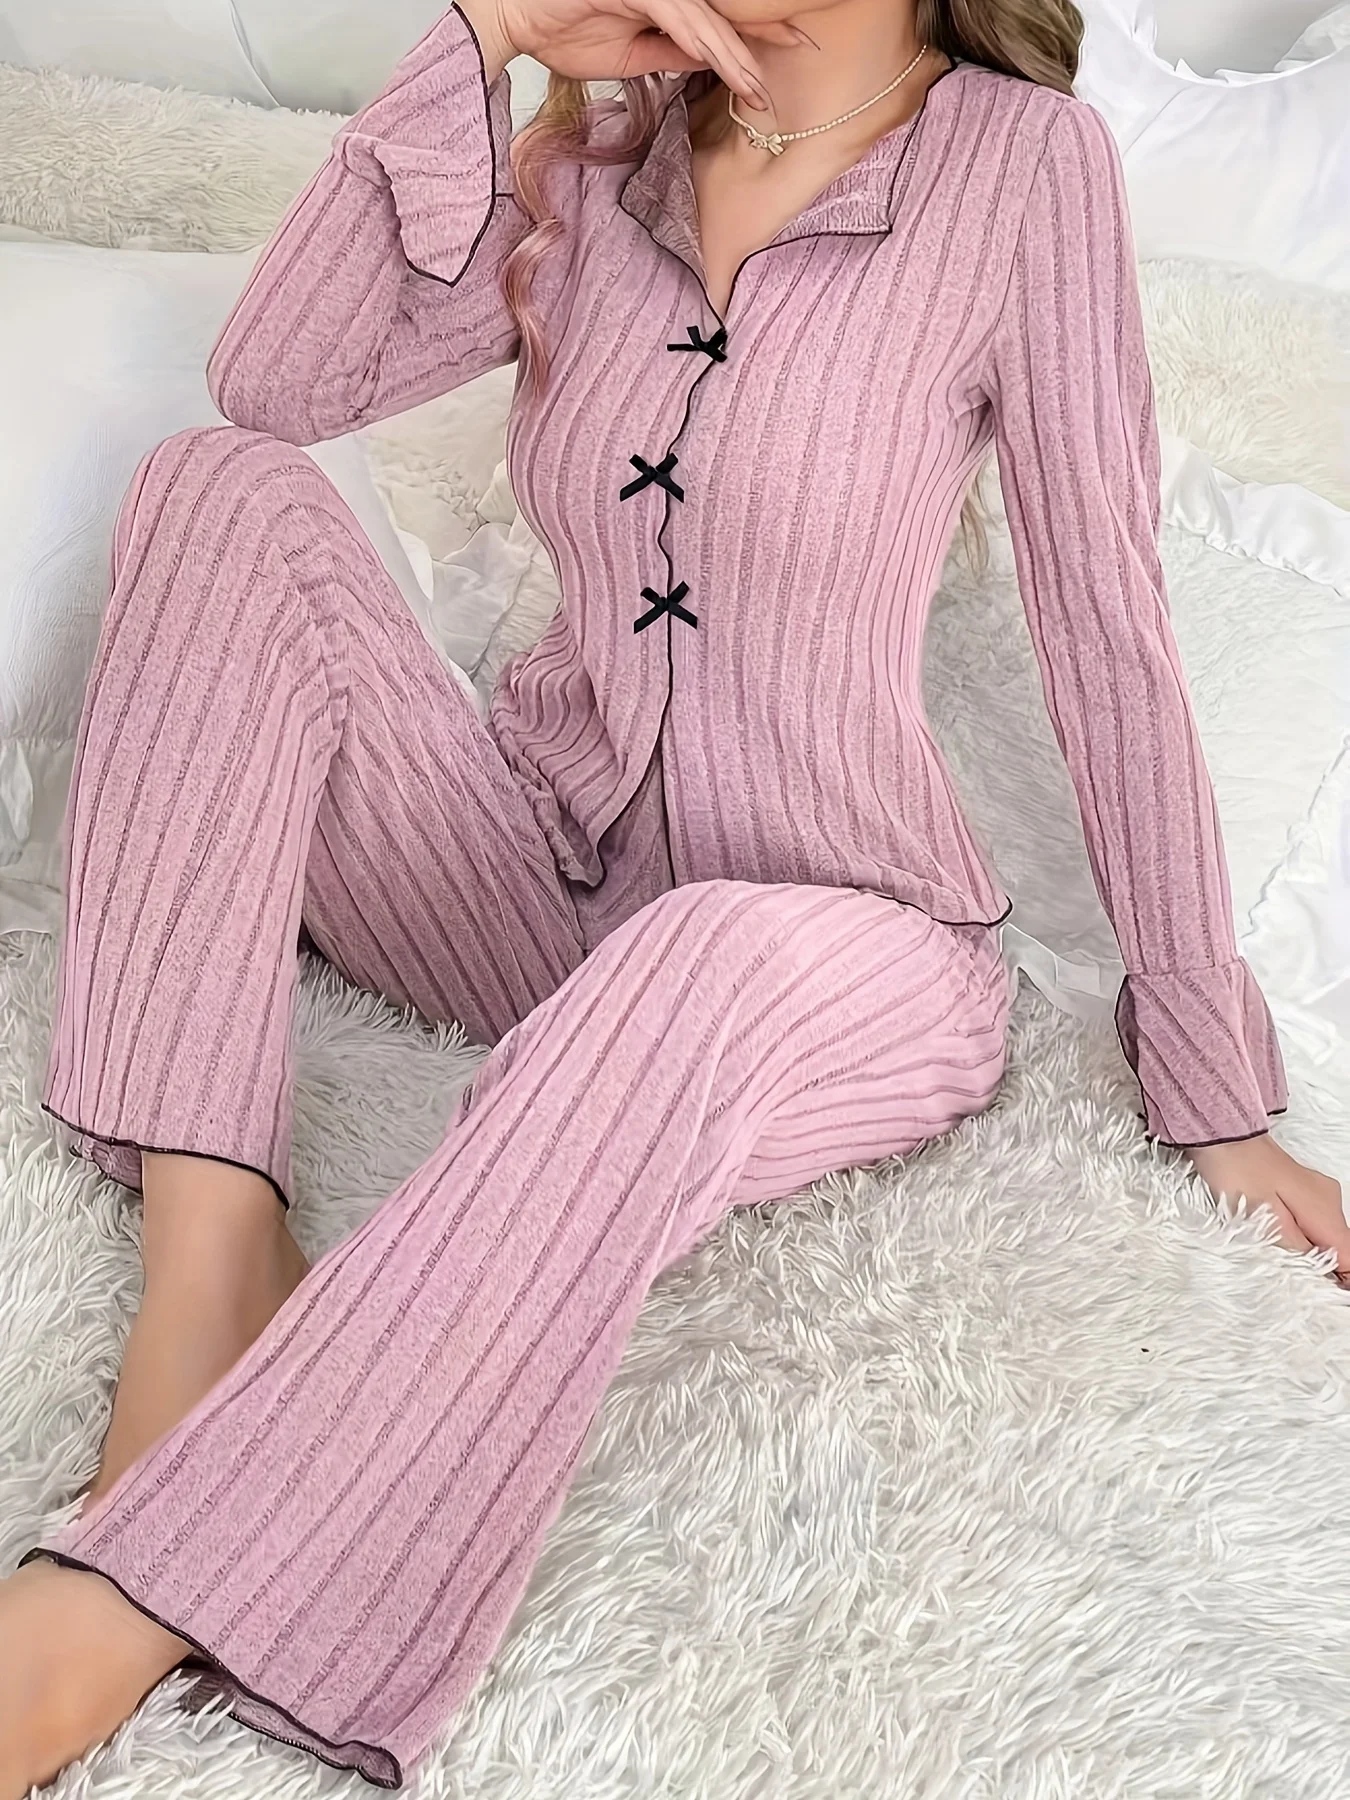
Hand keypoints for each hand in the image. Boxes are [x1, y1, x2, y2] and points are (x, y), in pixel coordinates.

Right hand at [460, 0, 802, 109]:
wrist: (512, 16)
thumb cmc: (560, 29)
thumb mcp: (630, 54)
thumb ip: (671, 53)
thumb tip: (708, 64)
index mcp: (664, 0)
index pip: (718, 18)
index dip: (754, 35)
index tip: (792, 48)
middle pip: (721, 11)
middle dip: (763, 33)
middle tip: (804, 46)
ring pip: (703, 17)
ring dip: (733, 54)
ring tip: (757, 85)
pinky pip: (674, 12)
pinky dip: (699, 39)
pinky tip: (721, 62)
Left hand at [1186, 1133, 1349, 1283]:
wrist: (1221, 1135)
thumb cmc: (1237, 1173)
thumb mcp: (1266, 1221)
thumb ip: (1299, 1251)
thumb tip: (1323, 1275)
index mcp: (1325, 1210)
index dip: (1339, 1281)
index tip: (1320, 1294)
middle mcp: (1329, 1200)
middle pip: (1338, 1248)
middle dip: (1318, 1265)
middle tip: (1283, 1267)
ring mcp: (1317, 1192)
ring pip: (1322, 1234)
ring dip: (1304, 1248)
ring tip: (1270, 1243)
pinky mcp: (1301, 1189)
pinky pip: (1309, 1221)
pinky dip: (1295, 1232)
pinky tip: (1271, 1228)